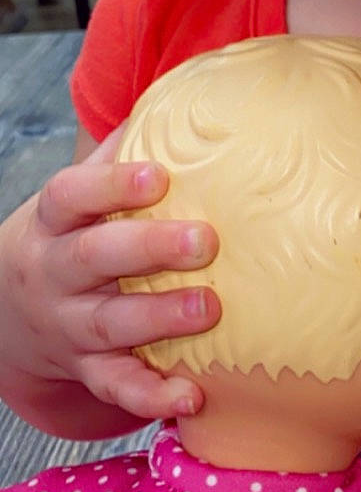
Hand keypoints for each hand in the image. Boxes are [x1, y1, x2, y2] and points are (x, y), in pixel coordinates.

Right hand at [0, 128, 219, 424]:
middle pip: (93, 258)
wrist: (13, 309)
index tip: (158, 177)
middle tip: (206, 241)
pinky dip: (150, 395)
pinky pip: (115, 387)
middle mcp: (55, 272)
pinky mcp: (86, 369)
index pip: (72, 195)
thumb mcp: (85, 192)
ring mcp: (68, 325)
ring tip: (210, 309)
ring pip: (108, 324)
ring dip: (159, 319)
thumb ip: (129, 148)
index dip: (111, 185)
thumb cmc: (77, 231)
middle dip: (148, 249)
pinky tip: (191, 395)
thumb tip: (197, 96)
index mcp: (55, 220)